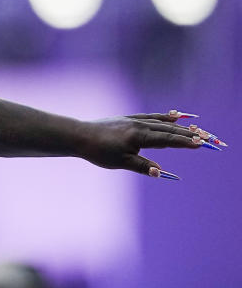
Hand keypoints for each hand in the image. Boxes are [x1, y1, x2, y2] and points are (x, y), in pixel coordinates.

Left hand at [78, 110, 219, 177]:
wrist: (79, 136)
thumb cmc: (99, 151)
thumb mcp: (120, 162)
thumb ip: (142, 166)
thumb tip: (160, 172)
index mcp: (140, 136)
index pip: (168, 140)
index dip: (186, 142)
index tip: (202, 144)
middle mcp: (140, 125)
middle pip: (169, 130)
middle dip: (190, 134)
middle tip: (209, 138)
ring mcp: (134, 120)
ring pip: (162, 122)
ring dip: (180, 125)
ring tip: (197, 127)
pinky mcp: (128, 118)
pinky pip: (151, 116)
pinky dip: (165, 116)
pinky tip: (174, 115)